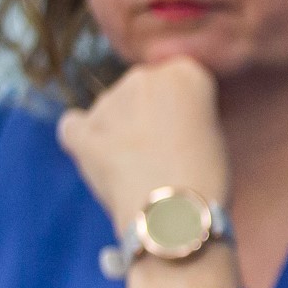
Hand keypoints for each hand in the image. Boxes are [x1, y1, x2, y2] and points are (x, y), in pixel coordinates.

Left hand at [58, 58, 239, 287]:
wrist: (173, 216)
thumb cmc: (206, 180)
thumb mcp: (213, 133)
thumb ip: (187, 113)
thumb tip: (163, 120)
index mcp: (185, 72)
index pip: (179, 78)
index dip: (183, 107)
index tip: (189, 130)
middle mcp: (144, 77)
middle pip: (142, 88)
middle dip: (147, 112)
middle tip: (163, 151)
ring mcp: (108, 102)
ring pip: (110, 107)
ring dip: (119, 128)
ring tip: (138, 167)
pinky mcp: (83, 131)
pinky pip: (73, 125)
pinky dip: (82, 137)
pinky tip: (98, 156)